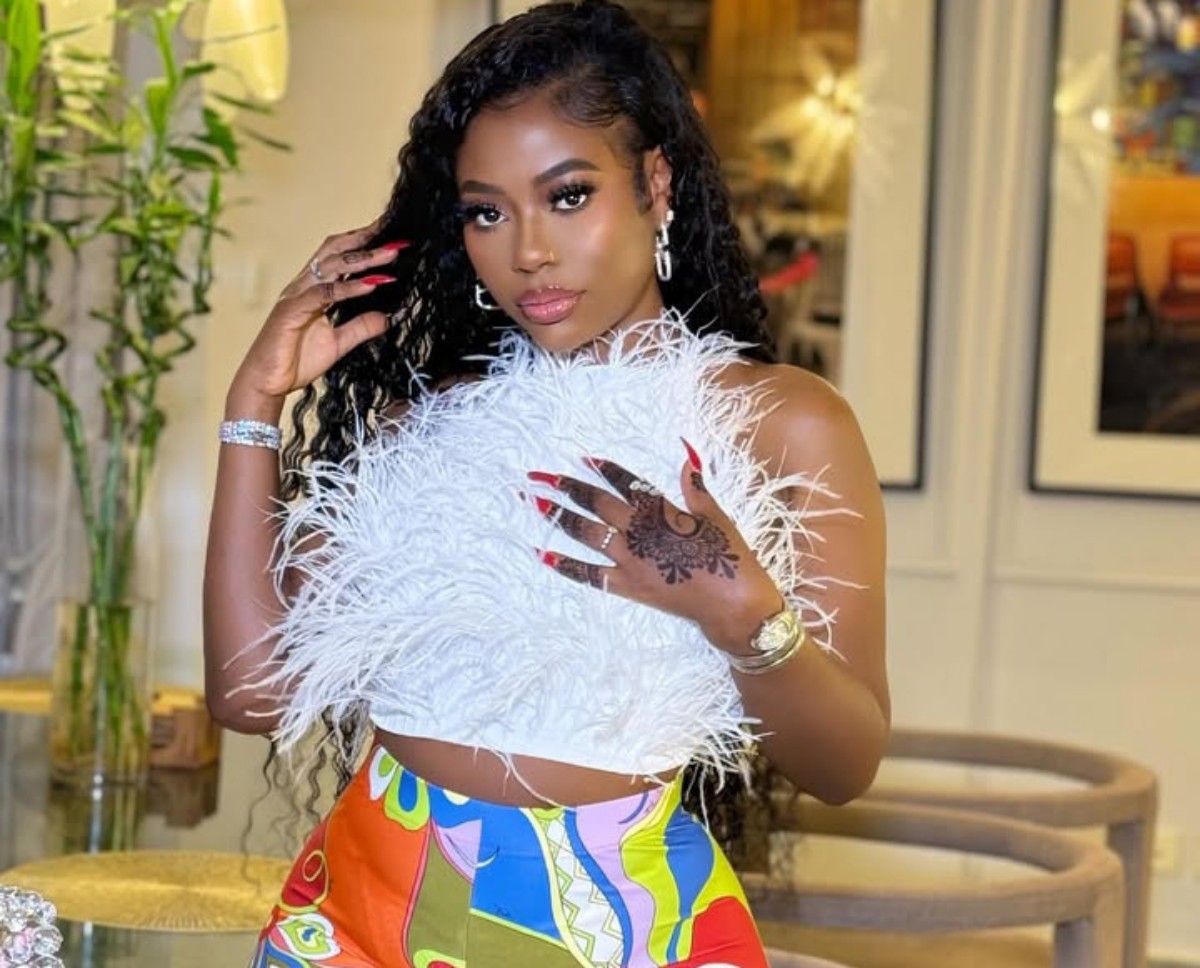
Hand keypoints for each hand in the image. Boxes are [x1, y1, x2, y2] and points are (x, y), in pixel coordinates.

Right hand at [230, 217, 408, 402]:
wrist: (267, 384)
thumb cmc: (295, 361)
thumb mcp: (338, 344)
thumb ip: (361, 328)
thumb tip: (388, 317)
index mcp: (312, 289)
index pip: (339, 256)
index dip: (363, 242)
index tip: (391, 236)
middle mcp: (303, 286)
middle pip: (337, 252)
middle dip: (367, 241)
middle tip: (398, 239)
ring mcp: (296, 296)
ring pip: (332, 267)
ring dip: (365, 260)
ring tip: (392, 255)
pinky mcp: (291, 312)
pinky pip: (323, 295)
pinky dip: (349, 288)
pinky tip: (370, 286)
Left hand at [528, 440, 781, 653]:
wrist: (732, 604)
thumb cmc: (730, 557)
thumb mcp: (716, 516)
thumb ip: (695, 486)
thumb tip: (685, 453)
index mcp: (661, 510)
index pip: (625, 483)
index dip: (603, 470)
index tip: (582, 458)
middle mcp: (640, 531)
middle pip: (596, 503)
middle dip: (566, 487)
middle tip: (539, 475)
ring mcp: (630, 560)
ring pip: (587, 533)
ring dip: (558, 516)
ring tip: (534, 501)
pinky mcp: (628, 586)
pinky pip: (590, 574)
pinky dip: (565, 565)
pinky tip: (542, 555)